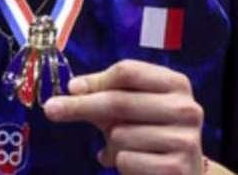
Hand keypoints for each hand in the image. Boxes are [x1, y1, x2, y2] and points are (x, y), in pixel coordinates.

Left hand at [44, 60, 203, 174]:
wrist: (184, 174)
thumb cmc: (150, 133)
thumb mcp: (131, 108)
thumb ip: (104, 93)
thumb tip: (73, 89)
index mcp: (176, 84)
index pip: (128, 72)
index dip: (95, 80)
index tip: (71, 88)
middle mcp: (187, 108)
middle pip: (119, 100)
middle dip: (80, 106)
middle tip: (51, 109)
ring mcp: (186, 140)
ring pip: (120, 135)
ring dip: (111, 144)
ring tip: (125, 149)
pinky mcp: (178, 167)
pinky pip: (126, 160)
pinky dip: (120, 163)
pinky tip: (135, 165)